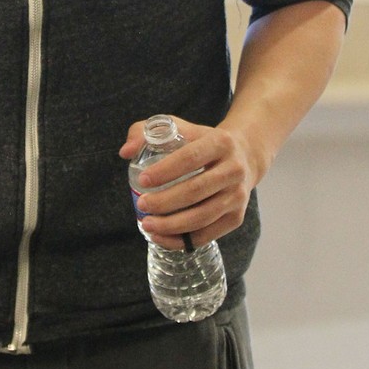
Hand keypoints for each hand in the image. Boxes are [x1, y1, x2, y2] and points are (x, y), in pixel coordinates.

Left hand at [119, 116, 259, 249]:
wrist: (243, 156)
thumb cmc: (202, 142)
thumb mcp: (179, 128)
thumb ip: (147, 132)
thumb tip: (125, 152)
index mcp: (220, 142)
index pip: (190, 157)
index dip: (165, 171)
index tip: (142, 179)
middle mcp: (234, 169)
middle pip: (196, 190)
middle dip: (165, 202)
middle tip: (141, 204)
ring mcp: (238, 196)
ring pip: (203, 216)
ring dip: (171, 225)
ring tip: (147, 224)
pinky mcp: (236, 217)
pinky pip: (208, 234)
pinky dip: (182, 240)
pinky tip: (161, 236)